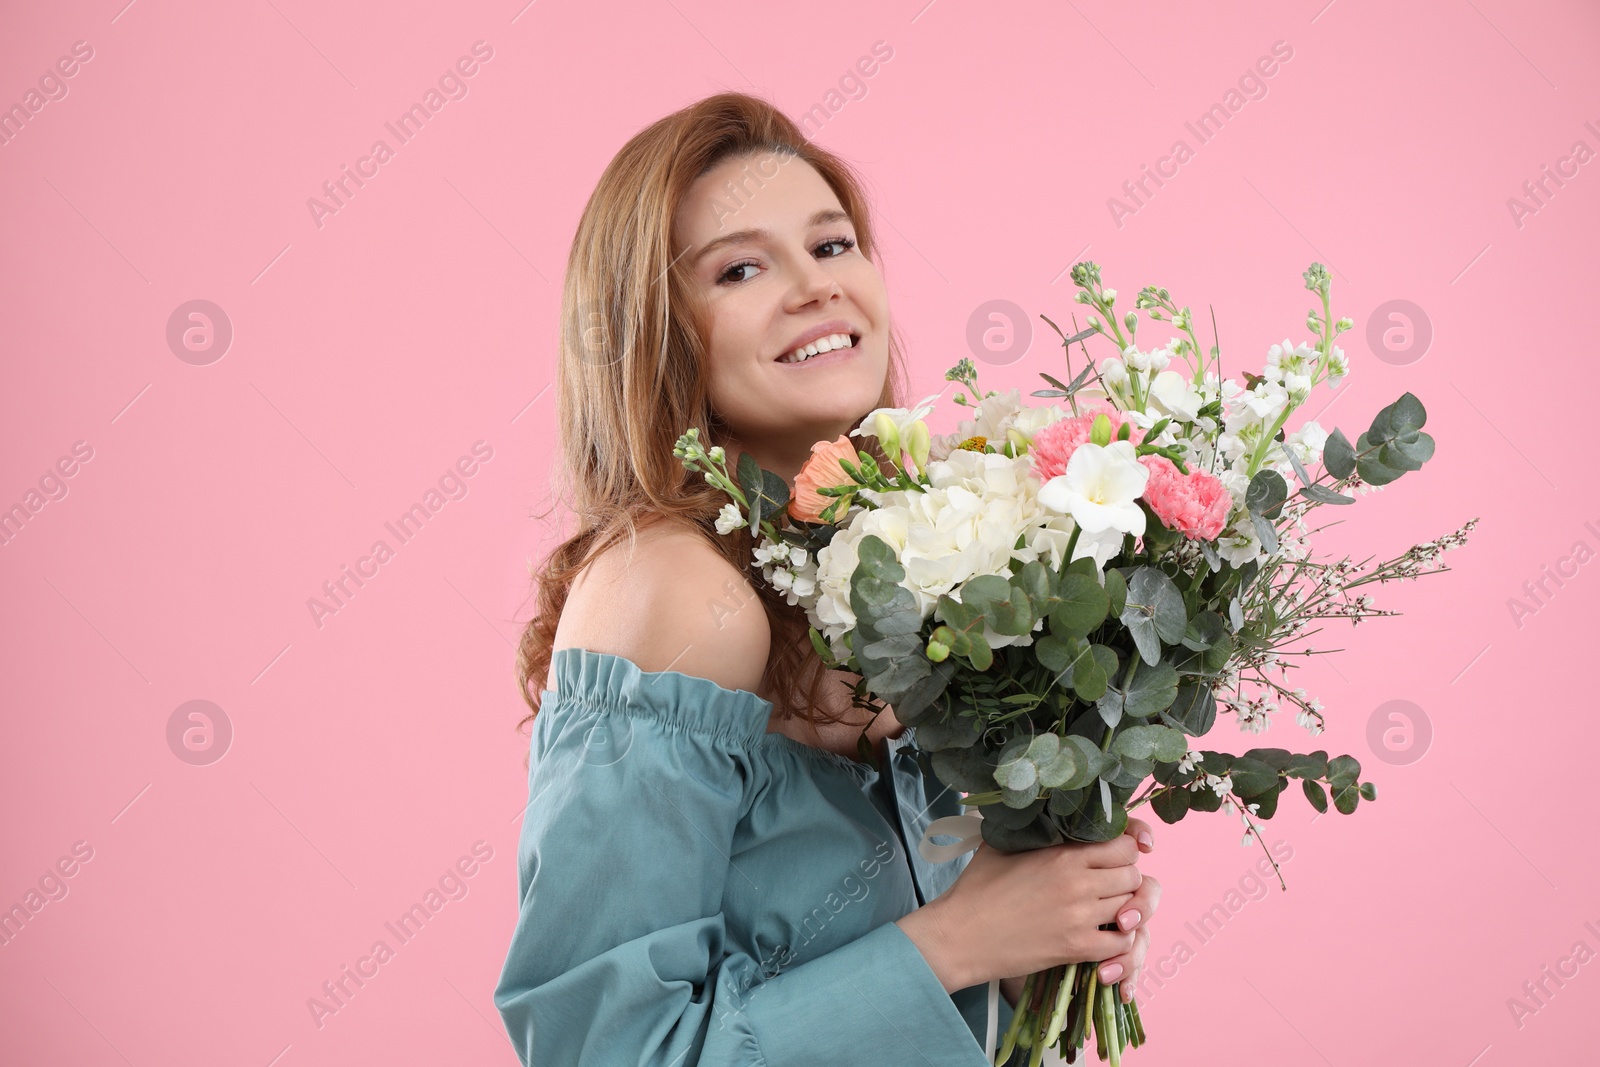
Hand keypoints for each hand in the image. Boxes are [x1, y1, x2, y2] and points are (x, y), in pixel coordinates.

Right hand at [994, 817, 1158, 1005]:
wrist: (960, 935)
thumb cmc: (976, 888)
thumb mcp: (1000, 844)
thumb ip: (1029, 828)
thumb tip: (1036, 807)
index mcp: (1062, 855)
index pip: (1123, 845)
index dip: (1124, 849)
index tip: (1114, 855)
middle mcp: (1078, 883)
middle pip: (1132, 875)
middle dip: (1125, 878)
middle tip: (1108, 884)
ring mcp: (1080, 918)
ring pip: (1131, 907)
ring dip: (1124, 908)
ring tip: (1106, 908)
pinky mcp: (1076, 948)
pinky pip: (1122, 943)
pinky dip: (1120, 939)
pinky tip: (1103, 934)